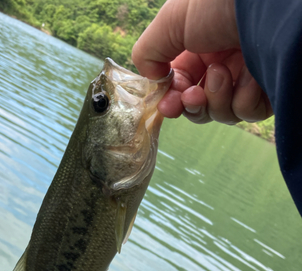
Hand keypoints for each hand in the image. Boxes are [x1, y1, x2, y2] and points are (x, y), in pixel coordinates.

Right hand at [132, 0, 272, 123]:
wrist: (261, 0)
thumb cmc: (214, 3)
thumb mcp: (169, 23)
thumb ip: (148, 53)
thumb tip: (151, 81)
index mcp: (200, 50)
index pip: (181, 88)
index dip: (173, 101)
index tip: (167, 107)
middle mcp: (224, 64)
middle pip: (200, 107)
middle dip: (193, 106)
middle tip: (193, 96)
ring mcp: (247, 77)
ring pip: (223, 113)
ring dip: (217, 98)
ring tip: (222, 71)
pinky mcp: (269, 89)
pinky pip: (249, 112)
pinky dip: (244, 99)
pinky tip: (249, 75)